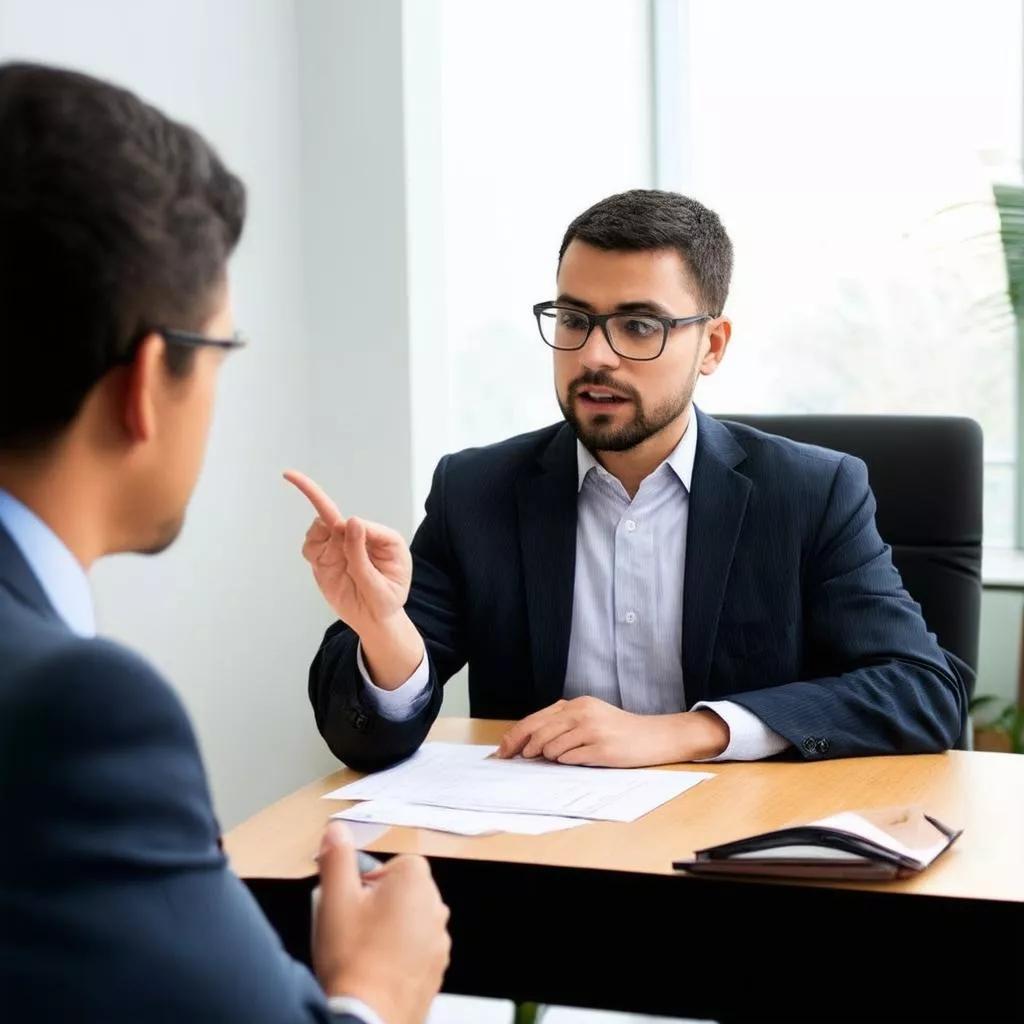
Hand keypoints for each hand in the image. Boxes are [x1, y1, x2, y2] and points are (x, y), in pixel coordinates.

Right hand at [284, 469, 411, 635]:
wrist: (374, 620)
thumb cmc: (386, 602)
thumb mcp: (380, 586)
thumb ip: (361, 555)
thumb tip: (351, 521)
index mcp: (384, 540)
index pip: (362, 525)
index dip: (350, 531)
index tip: (344, 533)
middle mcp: (360, 536)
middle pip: (333, 513)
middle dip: (314, 495)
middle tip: (291, 475)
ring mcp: (341, 545)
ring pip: (319, 527)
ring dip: (317, 537)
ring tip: (332, 565)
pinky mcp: (325, 557)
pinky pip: (310, 545)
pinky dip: (311, 548)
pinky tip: (321, 561)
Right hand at [314, 822, 450, 1023]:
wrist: (367, 1018)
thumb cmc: (353, 959)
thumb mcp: (334, 898)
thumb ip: (336, 857)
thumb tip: (337, 830)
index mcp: (415, 881)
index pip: (396, 864)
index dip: (369, 880)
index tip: (353, 898)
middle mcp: (435, 907)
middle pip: (404, 891)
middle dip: (379, 903)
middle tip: (352, 924)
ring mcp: (438, 941)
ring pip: (410, 922)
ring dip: (390, 929)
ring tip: (361, 951)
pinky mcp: (436, 970)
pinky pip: (416, 951)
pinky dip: (399, 956)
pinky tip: (374, 969)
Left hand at [495, 696, 729, 766]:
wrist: (653, 736)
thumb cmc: (619, 729)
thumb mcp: (590, 716)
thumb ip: (563, 722)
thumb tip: (529, 741)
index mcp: (577, 704)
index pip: (536, 719)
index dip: (515, 735)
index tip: (503, 750)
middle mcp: (582, 713)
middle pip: (538, 732)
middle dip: (522, 748)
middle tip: (516, 759)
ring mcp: (592, 730)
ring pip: (552, 748)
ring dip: (550, 757)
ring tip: (561, 757)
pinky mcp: (601, 748)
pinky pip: (570, 759)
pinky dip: (567, 762)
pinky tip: (578, 759)